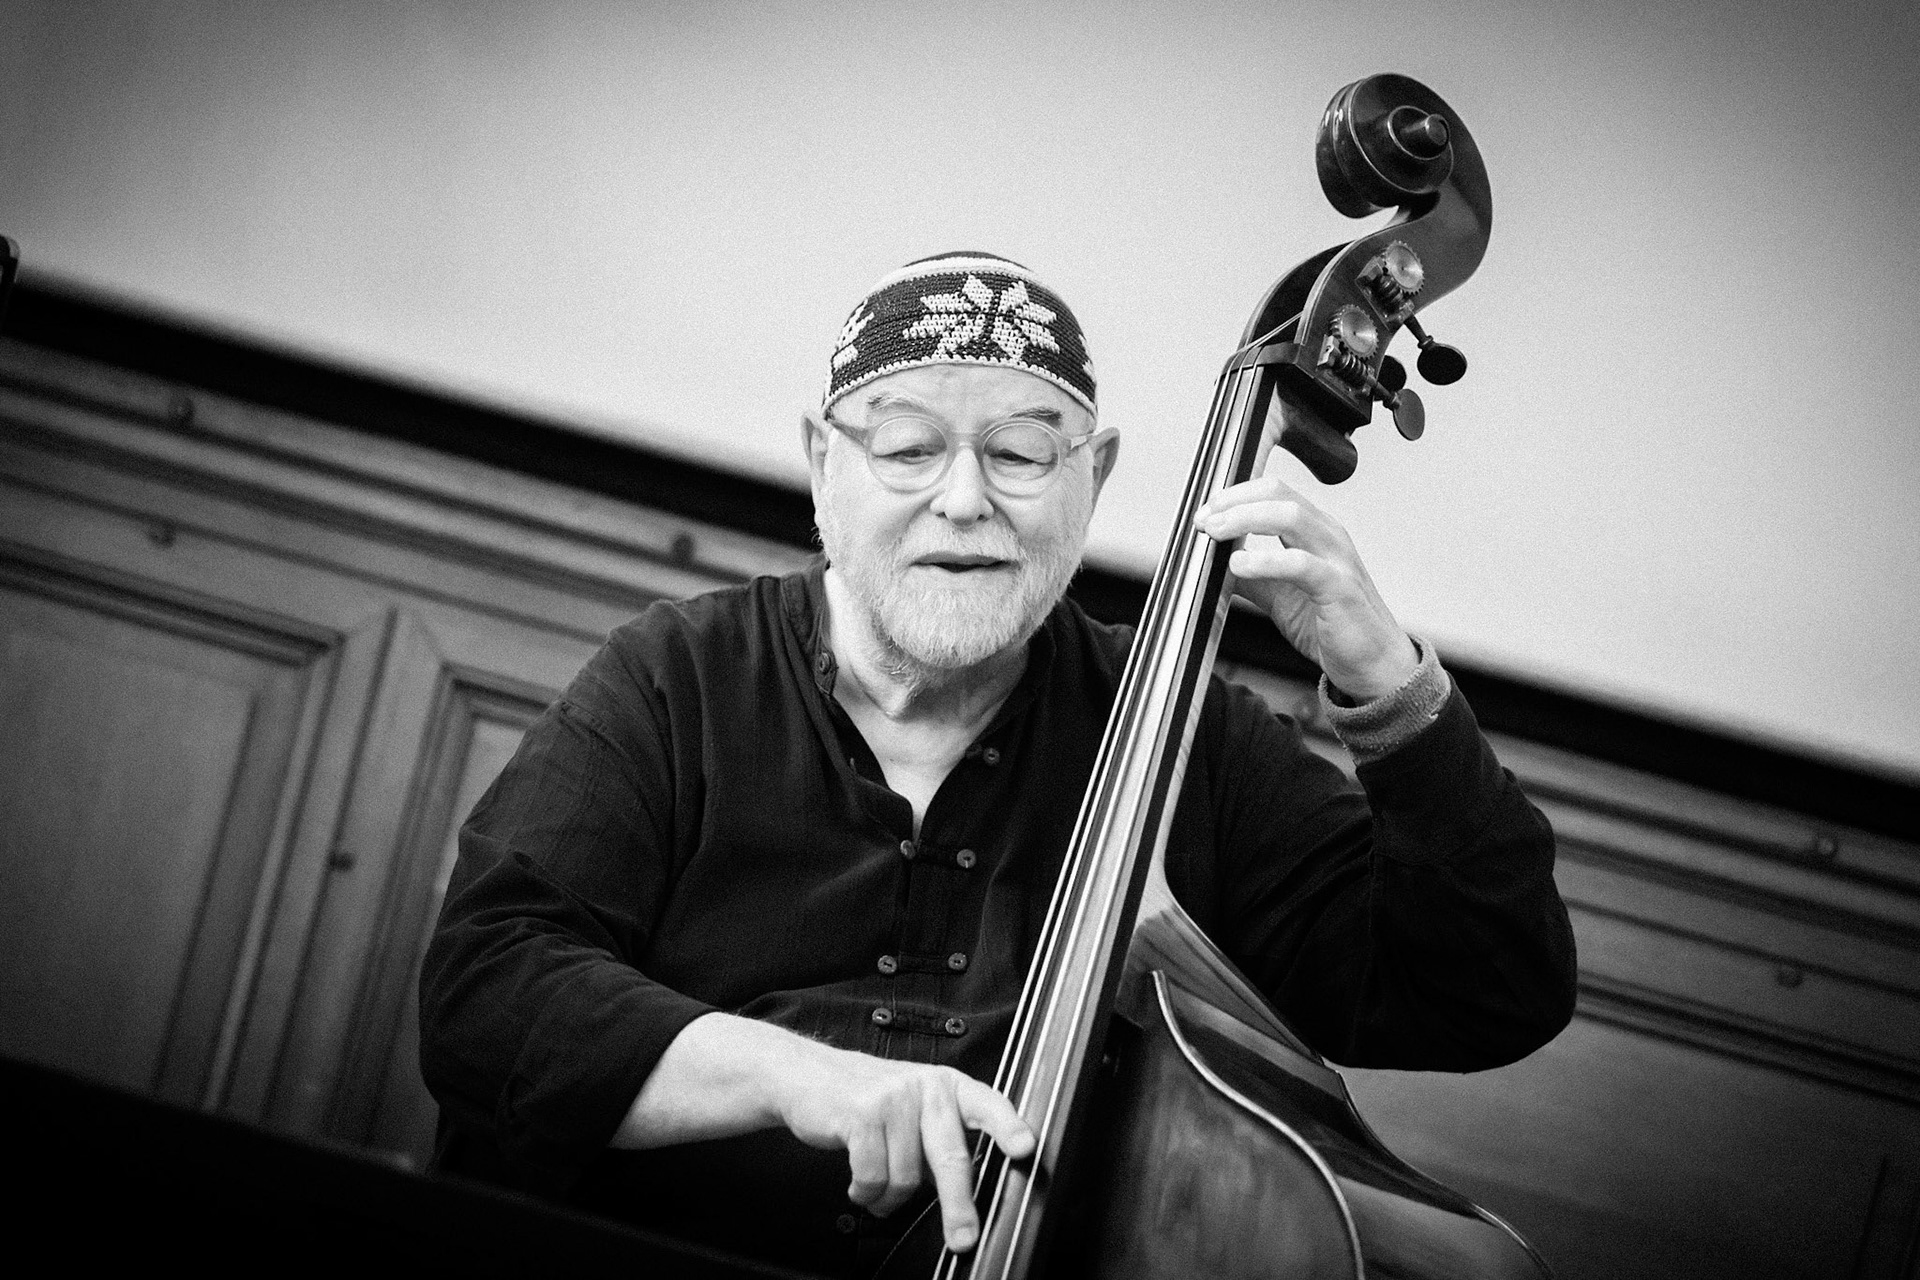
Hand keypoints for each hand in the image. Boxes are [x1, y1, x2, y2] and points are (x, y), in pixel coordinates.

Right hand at [776, 1042, 1033, 1252]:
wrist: (806, 1076)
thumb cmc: (867, 1101)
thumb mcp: (914, 1110)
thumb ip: (941, 1142)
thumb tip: (963, 1196)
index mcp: (948, 1086)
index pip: (988, 1104)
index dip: (1008, 1127)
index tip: (1025, 1149)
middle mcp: (926, 1087)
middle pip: (951, 1156)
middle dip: (958, 1206)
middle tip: (963, 1238)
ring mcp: (894, 1098)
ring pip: (907, 1177)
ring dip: (890, 1199)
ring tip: (878, 1193)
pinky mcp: (862, 1114)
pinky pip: (873, 1176)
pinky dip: (866, 1193)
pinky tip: (859, 1187)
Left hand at [1195, 473, 1417, 701]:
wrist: (1373, 664)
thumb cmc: (1332, 626)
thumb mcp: (1280, 596)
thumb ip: (1252, 577)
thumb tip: (1215, 565)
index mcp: (1314, 531)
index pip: (1273, 492)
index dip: (1234, 496)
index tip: (1204, 513)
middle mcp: (1327, 536)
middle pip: (1278, 494)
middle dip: (1234, 501)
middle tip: (1203, 521)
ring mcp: (1336, 558)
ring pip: (1290, 517)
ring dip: (1245, 519)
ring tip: (1215, 533)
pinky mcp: (1339, 588)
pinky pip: (1300, 564)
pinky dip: (1265, 561)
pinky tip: (1239, 566)